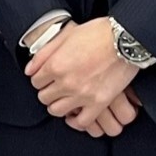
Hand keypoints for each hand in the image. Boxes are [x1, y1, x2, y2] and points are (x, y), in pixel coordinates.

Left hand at [25, 16, 140, 135]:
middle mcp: (66, 82)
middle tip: (56, 87)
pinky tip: (75, 114)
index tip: (48, 78)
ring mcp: (82, 94)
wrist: (125, 39)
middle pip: (44, 97)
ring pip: (57, 110)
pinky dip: (76, 121)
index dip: (41, 79)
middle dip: (48, 91)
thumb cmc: (97, 33)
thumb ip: (44, 54)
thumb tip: (29, 70)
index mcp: (55, 66)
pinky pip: (82, 121)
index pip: (35, 82)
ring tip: (64, 98)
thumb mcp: (65, 36)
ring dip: (58, 105)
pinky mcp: (99, 103)